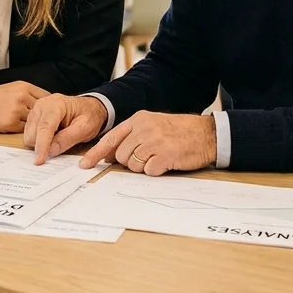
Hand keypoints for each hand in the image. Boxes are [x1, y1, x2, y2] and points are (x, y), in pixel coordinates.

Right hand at [0, 81, 47, 133]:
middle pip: (43, 110)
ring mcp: (16, 110)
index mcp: (23, 86)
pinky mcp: (10, 123)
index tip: (50, 113)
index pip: (46, 97)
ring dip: (35, 126)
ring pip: (35, 121)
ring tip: (33, 129)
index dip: (49, 106)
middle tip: (46, 124)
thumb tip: (43, 105)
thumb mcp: (9, 89)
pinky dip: (24, 131)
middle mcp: (22, 96)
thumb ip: (26, 95)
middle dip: (44, 117)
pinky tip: (18, 130)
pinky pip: (25, 130)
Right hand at [24, 94, 108, 163]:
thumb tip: (51, 151)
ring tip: (56, 139)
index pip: (45, 127)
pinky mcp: (32, 117)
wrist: (87, 107)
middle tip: (59, 147)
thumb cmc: (88, 115)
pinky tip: (51, 137)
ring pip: (28, 135)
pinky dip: (38, 141)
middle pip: (32, 133)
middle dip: (41, 146)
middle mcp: (42, 105)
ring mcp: (35, 110)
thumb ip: (68, 139)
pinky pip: (29, 134)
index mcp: (56, 104)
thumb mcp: (85, 128)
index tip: (40, 161)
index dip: (42, 145)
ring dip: (39, 144)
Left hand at [81, 111, 217, 175]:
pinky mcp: (165, 155)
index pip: (111, 138)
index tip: (85, 165)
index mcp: (139, 120)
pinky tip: (167, 162)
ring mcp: (154, 141)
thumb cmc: (180, 132)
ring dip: (144, 167)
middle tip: (148, 157)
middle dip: (130, 162)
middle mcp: (144, 128)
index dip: (96, 153)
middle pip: (120, 155)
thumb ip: (132, 137)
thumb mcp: (153, 126)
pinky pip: (149, 171)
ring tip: (159, 157)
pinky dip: (157, 171)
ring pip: (133, 165)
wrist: (207, 134)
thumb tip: (108, 156)